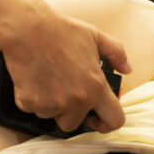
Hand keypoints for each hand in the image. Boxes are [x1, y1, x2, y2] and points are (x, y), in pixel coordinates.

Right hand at [0, 2, 130, 132]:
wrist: (27, 28)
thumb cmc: (60, 30)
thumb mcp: (95, 36)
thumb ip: (116, 53)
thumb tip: (126, 69)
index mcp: (96, 87)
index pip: (114, 120)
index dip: (106, 124)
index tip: (96, 119)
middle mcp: (76, 100)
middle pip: (73, 123)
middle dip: (68, 110)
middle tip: (61, 88)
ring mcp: (52, 104)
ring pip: (51, 115)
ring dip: (48, 103)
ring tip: (45, 77)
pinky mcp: (30, 103)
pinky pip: (31, 108)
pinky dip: (30, 97)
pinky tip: (32, 78)